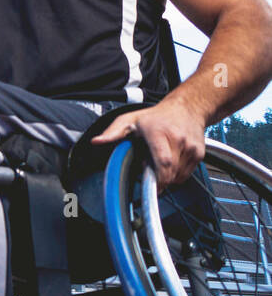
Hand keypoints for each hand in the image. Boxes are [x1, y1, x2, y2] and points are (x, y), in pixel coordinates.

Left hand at [90, 99, 207, 186]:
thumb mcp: (130, 120)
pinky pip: (186, 174)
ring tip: (159, 161)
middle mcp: (177, 140)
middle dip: (158, 178)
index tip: (152, 187)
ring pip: (178, 176)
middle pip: (170, 172)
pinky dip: (176, 174)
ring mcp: (190, 148)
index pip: (163, 162)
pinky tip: (170, 161)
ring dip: (167, 176)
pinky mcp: (199, 154)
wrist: (187, 108)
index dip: (158, 178)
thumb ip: (112, 132)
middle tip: (149, 170)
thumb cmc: (157, 116)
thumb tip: (97, 141)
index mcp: (159, 133)